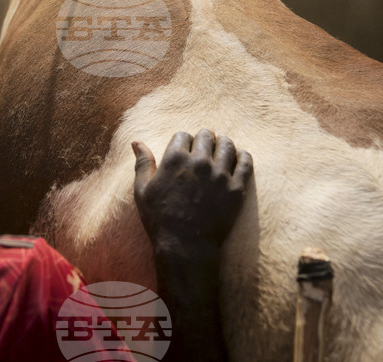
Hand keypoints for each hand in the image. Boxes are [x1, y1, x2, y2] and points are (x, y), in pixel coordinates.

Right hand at [132, 129, 251, 252]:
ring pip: (227, 145)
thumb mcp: (143, 191)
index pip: (184, 135)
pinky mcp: (236, 188)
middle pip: (207, 136)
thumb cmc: (160, 220)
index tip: (185, 150)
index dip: (183, 141)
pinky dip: (243, 156)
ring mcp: (220, 174)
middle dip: (204, 140)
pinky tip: (238, 159)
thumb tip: (136, 142)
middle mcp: (199, 162)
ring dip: (223, 144)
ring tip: (221, 151)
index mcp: (175, 159)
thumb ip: (142, 163)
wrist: (185, 247)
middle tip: (204, 149)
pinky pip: (246, 162)